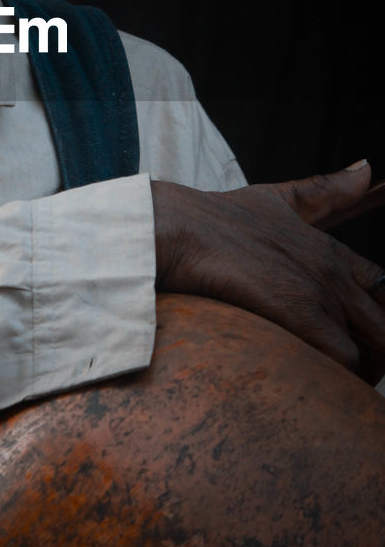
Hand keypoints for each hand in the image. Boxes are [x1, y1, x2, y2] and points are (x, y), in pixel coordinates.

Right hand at [151, 162, 384, 382]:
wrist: (182, 228)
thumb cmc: (219, 216)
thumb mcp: (279, 198)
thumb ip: (325, 190)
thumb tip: (367, 168)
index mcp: (329, 249)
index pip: (383, 285)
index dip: (378, 310)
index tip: (361, 328)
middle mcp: (333, 272)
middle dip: (376, 344)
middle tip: (355, 364)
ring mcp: (320, 293)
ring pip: (377, 345)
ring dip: (364, 367)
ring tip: (337, 379)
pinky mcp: (302, 315)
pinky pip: (347, 360)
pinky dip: (341, 376)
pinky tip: (320, 378)